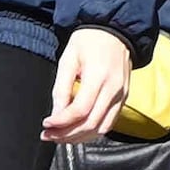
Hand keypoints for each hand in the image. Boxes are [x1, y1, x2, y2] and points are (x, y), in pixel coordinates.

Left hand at [43, 26, 132, 141]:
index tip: (46, 125)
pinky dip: (92, 132)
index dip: (61, 122)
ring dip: (79, 138)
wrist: (114, 31)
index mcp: (99, 76)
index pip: (80, 110)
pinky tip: (77, 131)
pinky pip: (109, 123)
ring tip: (60, 137)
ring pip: (101, 129)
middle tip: (48, 135)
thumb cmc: (89, 41)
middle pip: (91, 124)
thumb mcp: (68, 59)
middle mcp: (114, 89)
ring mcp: (122, 96)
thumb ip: (61, 88)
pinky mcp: (124, 99)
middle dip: (67, 134)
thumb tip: (55, 115)